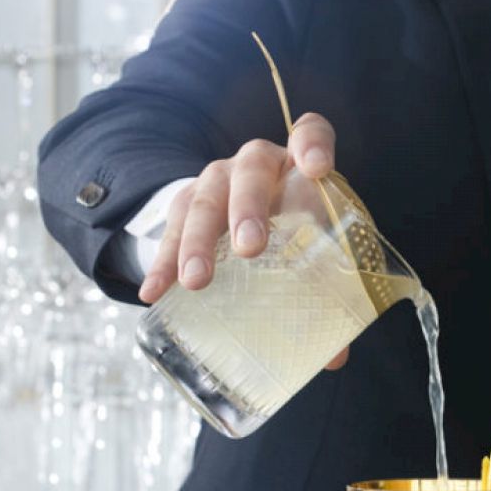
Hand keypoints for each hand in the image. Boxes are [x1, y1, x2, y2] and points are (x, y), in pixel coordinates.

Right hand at [138, 112, 348, 370]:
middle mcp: (257, 164)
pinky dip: (162, 262)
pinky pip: (170, 227)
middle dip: (249, 208)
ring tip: (198, 281)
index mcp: (299, 166)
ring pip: (205, 197)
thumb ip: (327, 295)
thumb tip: (335, 357)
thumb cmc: (291, 236)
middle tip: (250, 249)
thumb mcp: (312, 255)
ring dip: (199, 240)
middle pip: (251, 169)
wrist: (239, 219)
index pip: (311, 132)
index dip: (312, 144)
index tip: (316, 168)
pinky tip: (155, 292)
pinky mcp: (185, 202)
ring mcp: (217, 180)